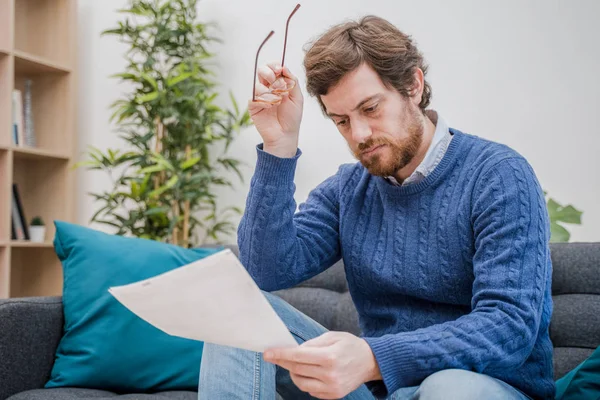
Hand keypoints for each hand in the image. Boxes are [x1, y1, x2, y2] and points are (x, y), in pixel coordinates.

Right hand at [249, 62, 303, 157]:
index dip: (274, 65)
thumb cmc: (292, 118)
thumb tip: (284, 67)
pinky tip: (270, 107)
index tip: (279, 69)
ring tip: (277, 101)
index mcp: (278, 84)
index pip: (273, 67)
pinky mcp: (253, 106)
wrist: (285, 135)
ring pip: (257, 84)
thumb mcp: (297, 98)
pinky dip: (263, 101)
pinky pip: (253, 98)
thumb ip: (292, 81)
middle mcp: (268, 88)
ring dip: (269, 91)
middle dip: (269, 73)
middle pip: (262, 70)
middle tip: (276, 83)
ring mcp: (259, 97)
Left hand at [263, 332, 381, 398]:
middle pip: (297, 369)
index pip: (298, 356)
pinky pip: (310, 390)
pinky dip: (305, 381)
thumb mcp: (332, 336)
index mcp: (329, 357)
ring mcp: (331, 387)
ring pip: (300, 382)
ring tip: (296, 364)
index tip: (267, 353)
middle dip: (284, 361)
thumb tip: (294, 350)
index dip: (280, 354)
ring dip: (294, 372)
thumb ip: (312, 343)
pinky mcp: (332, 396)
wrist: (370, 362)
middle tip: (274, 355)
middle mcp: (330, 374)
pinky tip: (308, 372)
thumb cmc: (350, 346)